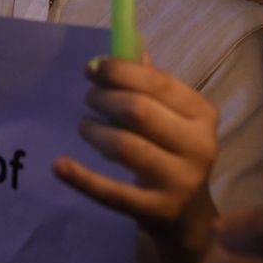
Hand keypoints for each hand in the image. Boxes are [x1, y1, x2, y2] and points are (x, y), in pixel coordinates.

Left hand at [53, 57, 217, 262]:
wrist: (189, 216)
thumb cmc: (173, 151)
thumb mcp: (172, 116)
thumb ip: (150, 83)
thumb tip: (123, 46)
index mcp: (202, 113)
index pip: (158, 82)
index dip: (119, 71)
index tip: (92, 68)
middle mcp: (199, 145)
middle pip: (139, 110)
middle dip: (104, 98)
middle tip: (89, 98)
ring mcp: (180, 180)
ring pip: (124, 146)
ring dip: (94, 131)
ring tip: (84, 126)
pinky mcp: (157, 210)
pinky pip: (112, 192)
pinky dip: (81, 178)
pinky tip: (59, 165)